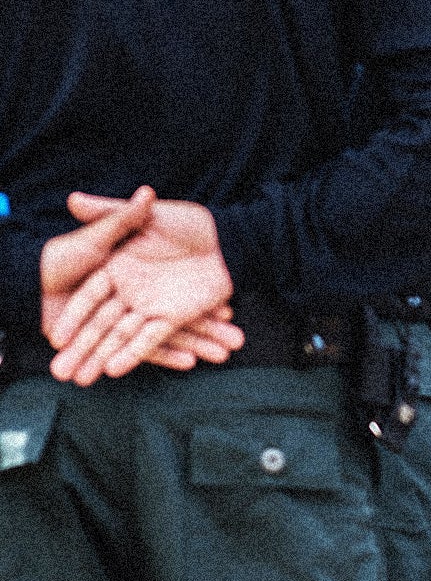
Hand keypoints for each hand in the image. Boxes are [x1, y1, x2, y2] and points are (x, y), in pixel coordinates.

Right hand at [49, 191, 236, 384]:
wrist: (225, 241)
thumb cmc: (188, 224)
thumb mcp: (150, 215)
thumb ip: (112, 211)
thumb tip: (74, 199)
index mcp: (116, 268)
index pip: (87, 298)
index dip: (71, 316)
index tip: (53, 336)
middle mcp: (128, 291)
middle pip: (99, 324)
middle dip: (79, 348)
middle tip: (58, 373)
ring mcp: (150, 307)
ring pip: (122, 337)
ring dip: (102, 358)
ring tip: (81, 380)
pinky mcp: (172, 317)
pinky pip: (153, 338)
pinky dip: (137, 353)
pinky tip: (116, 370)